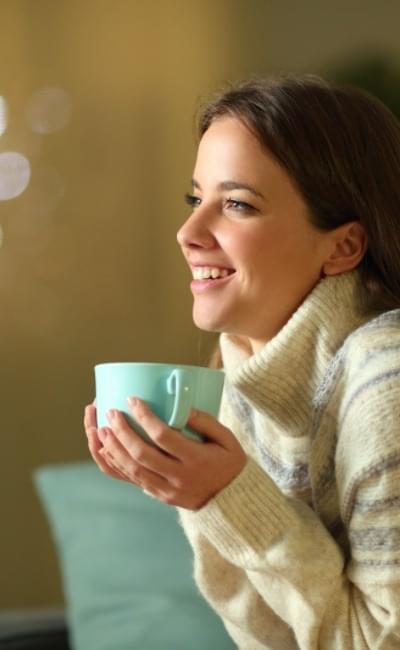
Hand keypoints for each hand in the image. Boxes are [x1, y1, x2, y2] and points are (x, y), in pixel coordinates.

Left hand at [83, 398, 246, 509]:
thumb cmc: (230, 463)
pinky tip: (107, 451)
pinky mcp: (161, 497)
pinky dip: (118, 465)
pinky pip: (134, 481)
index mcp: (196, 460)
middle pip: (142, 454)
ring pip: (133, 470)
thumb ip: (206, 421)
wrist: (232, 502)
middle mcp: (179, 477)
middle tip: (111, 413)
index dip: (145, 417)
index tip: (133, 400)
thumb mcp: (227, 439)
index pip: (164, 436)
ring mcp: (168, 490)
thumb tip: (182, 406)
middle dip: (122, 432)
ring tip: (102, 429)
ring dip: (114, 449)